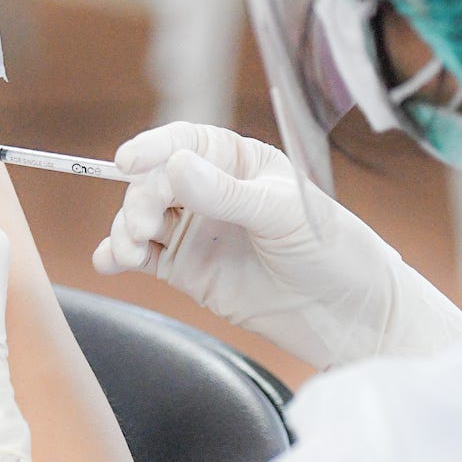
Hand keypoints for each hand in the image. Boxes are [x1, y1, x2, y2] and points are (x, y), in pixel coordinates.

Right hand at [92, 122, 461, 370]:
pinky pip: (144, 256)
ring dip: (124, 229)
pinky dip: (119, 256)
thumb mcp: (284, 216)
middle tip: (140, 228)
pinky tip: (110, 262)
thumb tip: (175, 165)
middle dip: (139, 200)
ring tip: (128, 252)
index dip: (153, 147)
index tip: (128, 162)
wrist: (351, 318)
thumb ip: (227, 194)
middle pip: (155, 182)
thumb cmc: (334, 251)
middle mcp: (212, 191)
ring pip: (142, 218)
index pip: (186, 142)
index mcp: (240, 163)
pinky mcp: (189, 269)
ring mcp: (198, 230)